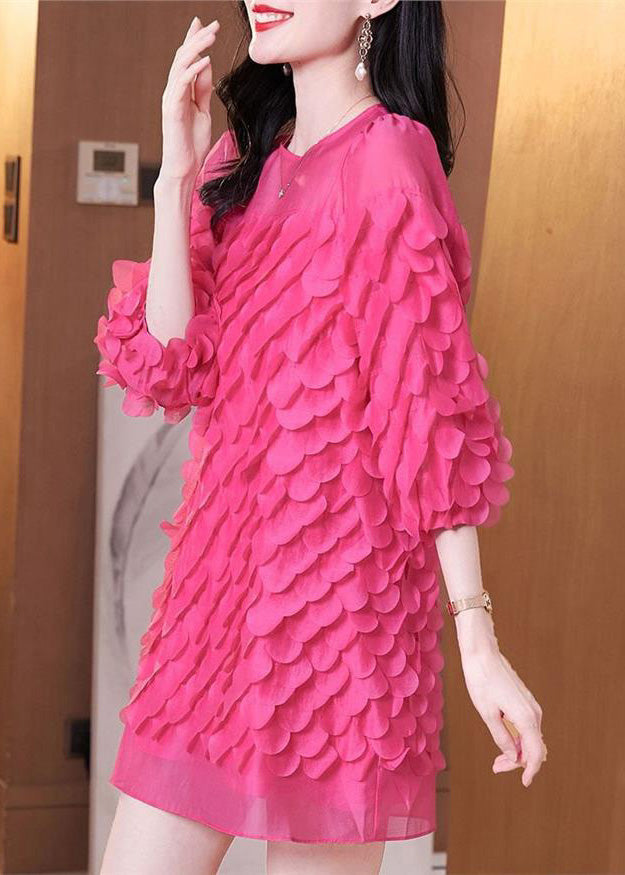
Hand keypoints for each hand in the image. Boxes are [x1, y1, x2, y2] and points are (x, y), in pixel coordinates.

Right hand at [159, 16, 219, 181]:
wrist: (184, 168)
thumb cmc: (192, 144)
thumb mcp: (203, 111)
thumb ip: (203, 90)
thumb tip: (207, 66)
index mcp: (181, 91)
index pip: (187, 60)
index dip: (195, 41)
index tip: (206, 25)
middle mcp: (173, 91)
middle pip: (183, 57)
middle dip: (198, 38)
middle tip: (213, 24)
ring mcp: (171, 99)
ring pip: (181, 65)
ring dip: (197, 48)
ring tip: (211, 35)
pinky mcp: (172, 109)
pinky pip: (182, 84)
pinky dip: (193, 70)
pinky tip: (205, 60)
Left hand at [459, 641, 546, 786]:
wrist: (483, 654)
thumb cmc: (482, 681)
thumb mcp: (487, 713)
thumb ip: (501, 737)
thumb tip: (513, 756)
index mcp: (526, 717)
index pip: (536, 752)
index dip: (531, 770)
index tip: (525, 783)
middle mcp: (533, 713)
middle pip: (532, 747)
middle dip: (517, 762)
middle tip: (496, 767)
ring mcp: (530, 707)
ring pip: (529, 738)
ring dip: (516, 752)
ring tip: (496, 761)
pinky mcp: (524, 703)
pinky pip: (525, 728)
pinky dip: (516, 739)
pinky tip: (504, 744)